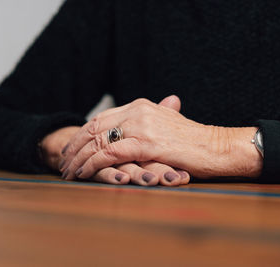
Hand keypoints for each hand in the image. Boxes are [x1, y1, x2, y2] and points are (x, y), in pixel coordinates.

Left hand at [41, 96, 190, 185]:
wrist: (217, 147)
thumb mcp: (169, 124)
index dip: (82, 133)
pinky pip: (109, 154)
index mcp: (140, 106)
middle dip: (74, 146)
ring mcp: (141, 126)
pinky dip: (92, 164)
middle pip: (94, 127)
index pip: (101, 118)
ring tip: (67, 171)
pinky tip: (83, 173)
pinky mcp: (146, 144)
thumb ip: (151, 120)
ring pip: (97, 141)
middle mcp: (137, 112)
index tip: (71, 147)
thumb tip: (141, 119)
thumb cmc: (194, 140)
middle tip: (62, 161)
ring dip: (79, 157)